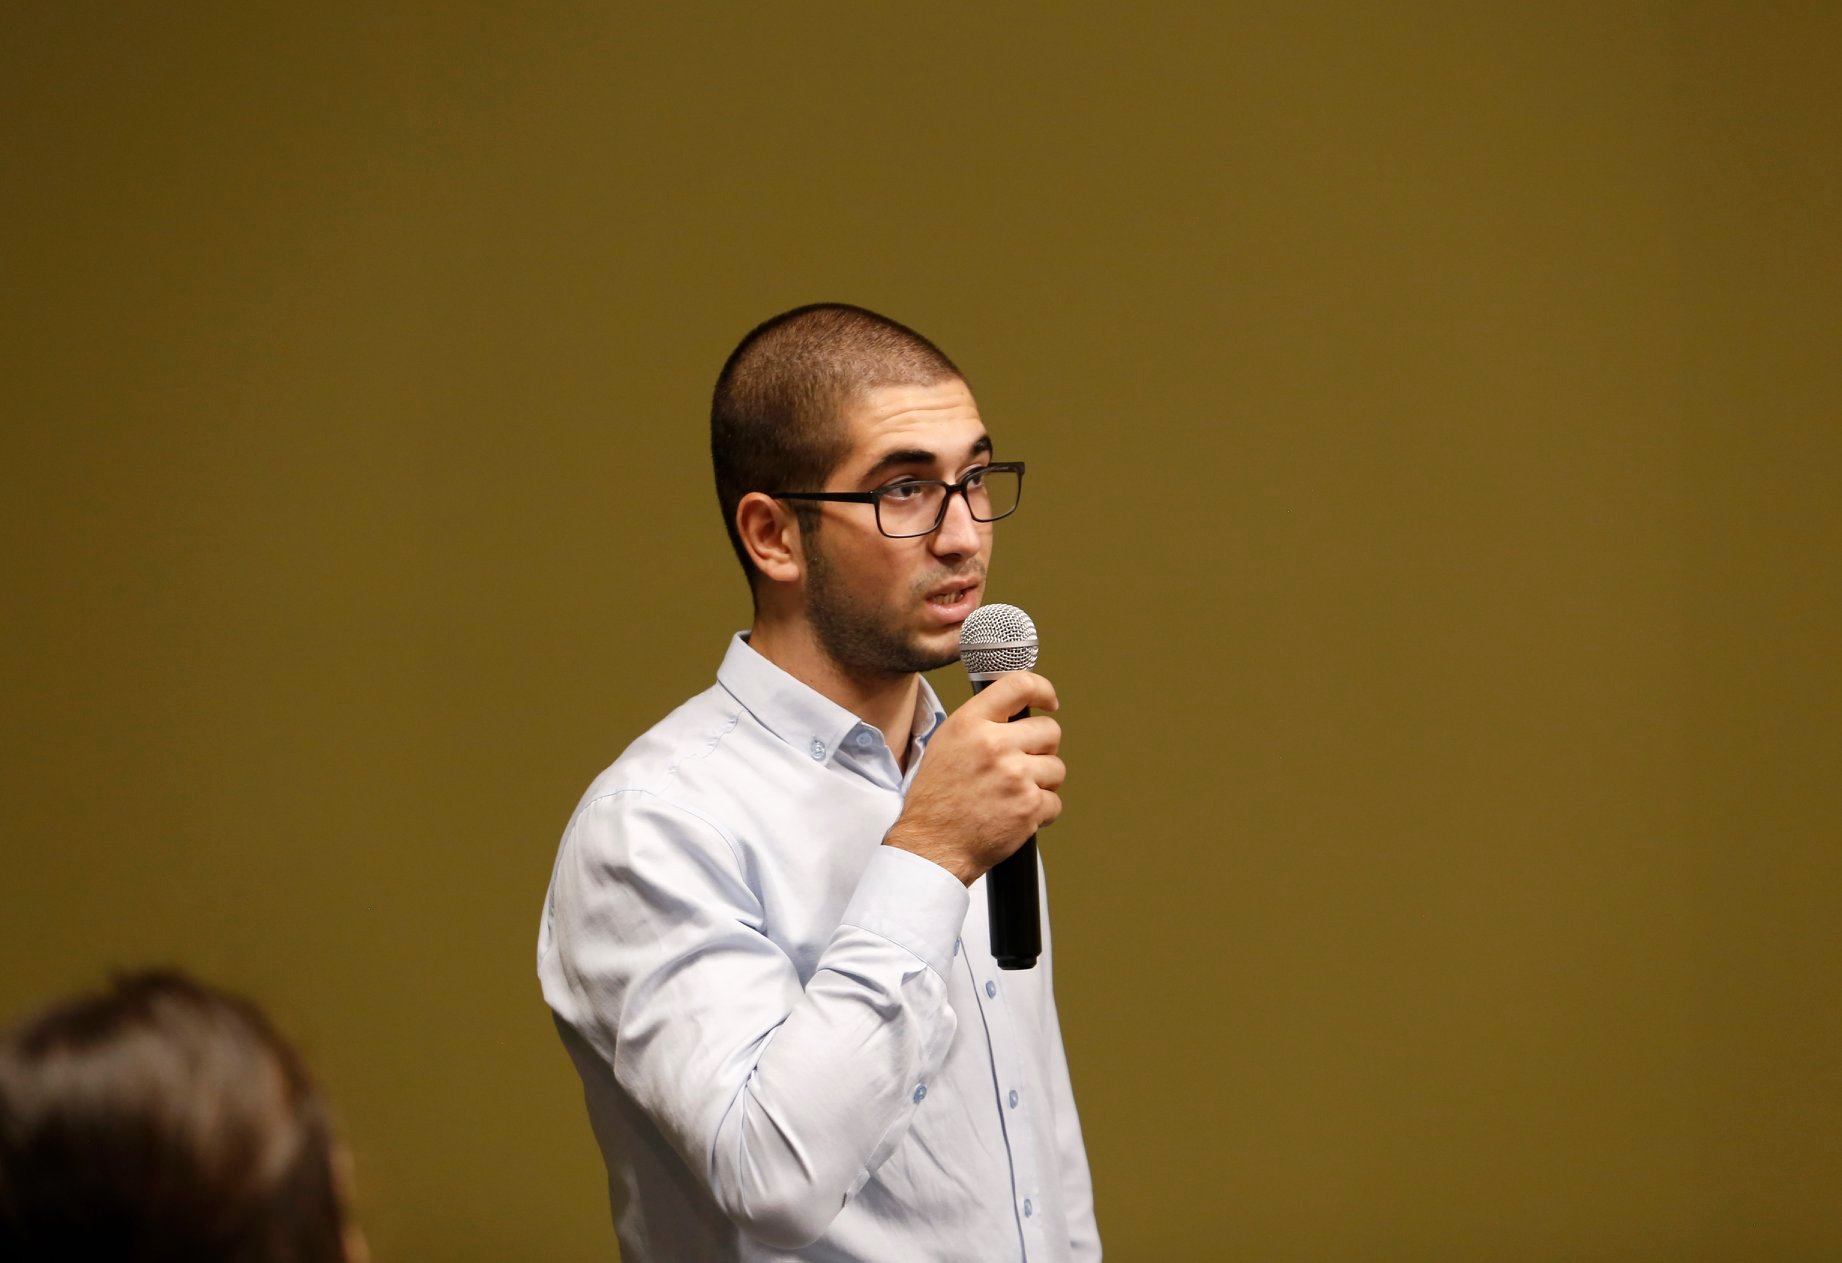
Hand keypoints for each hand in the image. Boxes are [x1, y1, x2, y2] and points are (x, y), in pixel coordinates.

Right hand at [884, 671, 1064, 884]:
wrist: (931, 846)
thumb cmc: (936, 799)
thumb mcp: (946, 745)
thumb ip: (980, 724)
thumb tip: (1015, 713)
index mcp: (970, 724)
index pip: (1019, 685)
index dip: (1042, 689)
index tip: (1049, 701)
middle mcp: (993, 744)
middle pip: (1049, 730)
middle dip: (1042, 748)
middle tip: (1023, 764)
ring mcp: (1014, 776)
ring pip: (1056, 767)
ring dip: (1042, 782)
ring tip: (1015, 794)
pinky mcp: (1029, 806)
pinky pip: (1055, 801)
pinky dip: (1041, 812)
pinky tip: (1016, 814)